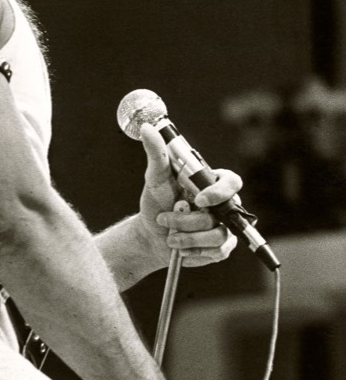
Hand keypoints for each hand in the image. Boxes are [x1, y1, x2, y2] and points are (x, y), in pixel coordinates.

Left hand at [137, 121, 241, 266]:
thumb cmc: (157, 202)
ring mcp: (224, 226)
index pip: (232, 182)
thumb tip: (147, 129)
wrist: (151, 234)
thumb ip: (156, 153)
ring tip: (169, 235)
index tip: (199, 199)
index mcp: (212, 183)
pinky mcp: (221, 247)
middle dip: (190, 220)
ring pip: (216, 234)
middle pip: (222, 213)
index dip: (219, 192)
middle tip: (167, 218)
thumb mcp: (155, 177)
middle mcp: (223, 205)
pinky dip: (193, 250)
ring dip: (187, 237)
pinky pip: (217, 250)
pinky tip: (180, 247)